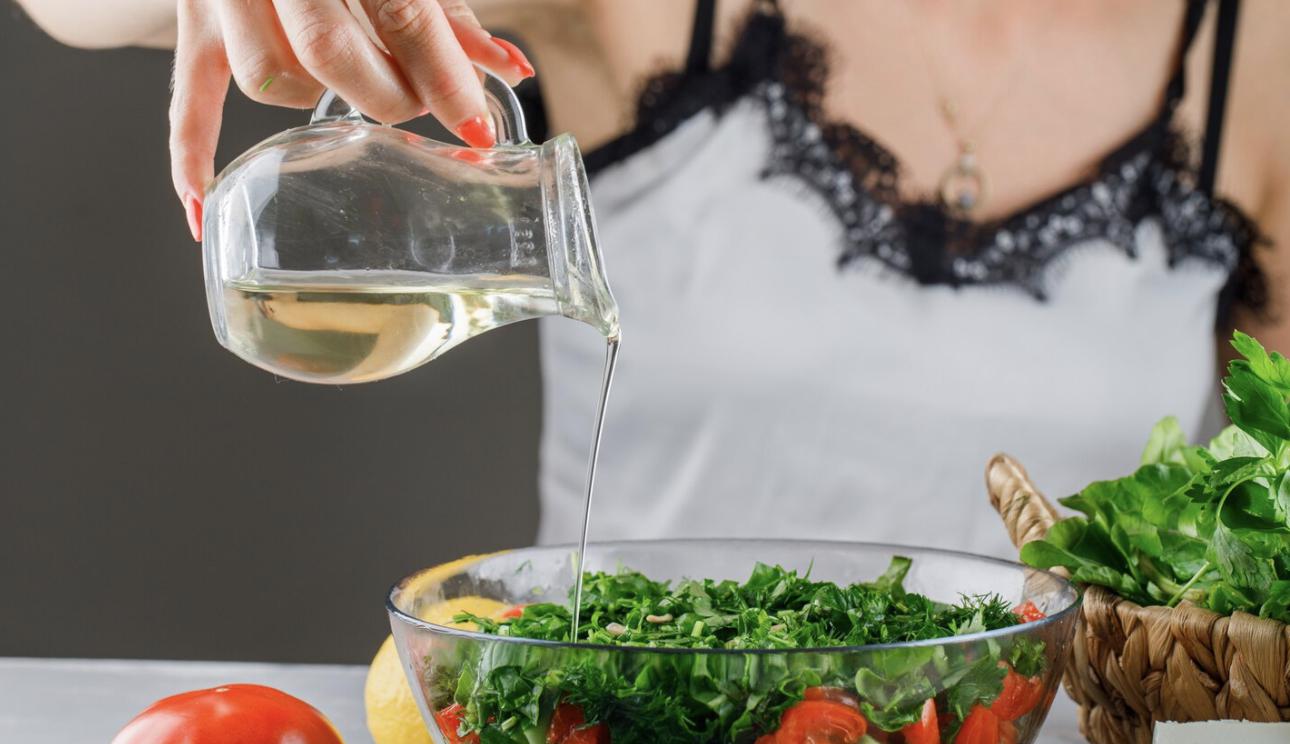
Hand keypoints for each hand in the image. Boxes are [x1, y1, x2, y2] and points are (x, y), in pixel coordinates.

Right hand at [170, 0, 534, 240]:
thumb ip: (450, 19)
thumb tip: (513, 71)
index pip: (402, 15)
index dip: (445, 76)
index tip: (478, 126)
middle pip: (329, 53)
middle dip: (387, 94)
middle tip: (416, 104)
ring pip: (269, 78)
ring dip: (319, 101)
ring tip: (354, 89)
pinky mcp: (193, 26)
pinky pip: (188, 100)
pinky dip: (192, 156)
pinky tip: (202, 207)